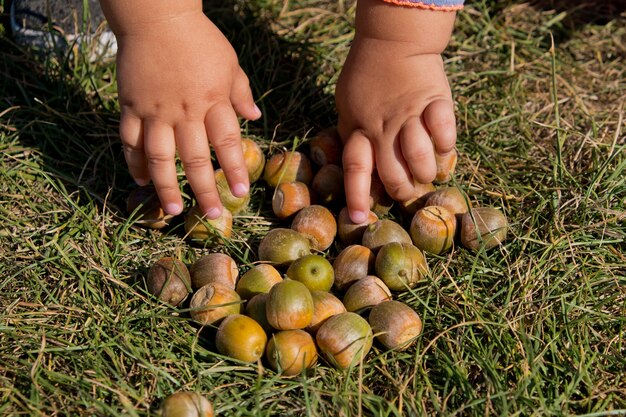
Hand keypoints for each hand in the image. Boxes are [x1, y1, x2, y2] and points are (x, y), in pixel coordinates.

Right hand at [109, 6, 259, 217]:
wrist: (156, 16)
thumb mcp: (229, 63)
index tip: (242, 192)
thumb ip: (240, 93)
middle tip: (213, 215)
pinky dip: (135, 163)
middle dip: (206, 190)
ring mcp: (155, 111)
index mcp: (213, 101)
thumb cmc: (199, 39)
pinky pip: (130, 141)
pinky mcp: (131, 106)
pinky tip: (141, 180)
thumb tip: (256, 117)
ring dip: (167, 187)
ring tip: (173, 210)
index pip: (228, 143)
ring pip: (160, 158)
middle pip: (196, 159)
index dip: (235, 169)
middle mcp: (185, 111)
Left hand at [335, 0, 456, 222]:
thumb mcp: (346, 105)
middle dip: (402, 191)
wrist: (393, 40)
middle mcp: (383, 128)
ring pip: (420, 158)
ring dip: (426, 172)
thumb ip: (351, 134)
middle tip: (408, 193)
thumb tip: (353, 165)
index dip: (356, 197)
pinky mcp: (435, 102)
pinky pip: (444, 131)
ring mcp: (410, 115)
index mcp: (358, 129)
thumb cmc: (366, 74)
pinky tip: (444, 147)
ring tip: (429, 173)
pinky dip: (446, 144)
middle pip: (393, 173)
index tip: (359, 219)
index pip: (355, 169)